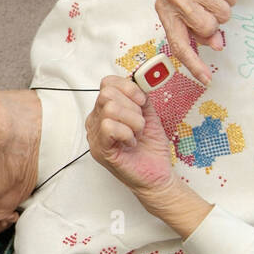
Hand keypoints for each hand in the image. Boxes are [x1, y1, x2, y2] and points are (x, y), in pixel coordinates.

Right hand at [86, 75, 173, 196]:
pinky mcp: (100, 150)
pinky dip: (126, 133)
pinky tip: (131, 143)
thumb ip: (141, 96)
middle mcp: (96, 120)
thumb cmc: (151, 148)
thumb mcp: (148, 114)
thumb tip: (142, 79)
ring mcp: (95, 136)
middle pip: (107, 94)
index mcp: (105, 109)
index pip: (107, 83)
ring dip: (132, 122)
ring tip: (136, 135)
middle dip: (132, 106)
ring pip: (109, 109)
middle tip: (139, 124)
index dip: (128, 88)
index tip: (142, 101)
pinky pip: (109, 127)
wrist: (157, 175)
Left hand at [156, 0, 243, 84]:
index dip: (193, 63)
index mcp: (165, 9)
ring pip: (222, 14)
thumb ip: (201, 29)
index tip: (206, 79)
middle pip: (207, 28)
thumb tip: (217, 45)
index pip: (178, 43)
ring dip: (224, 3)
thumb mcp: (190, 6)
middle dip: (215, 20)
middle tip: (210, 4)